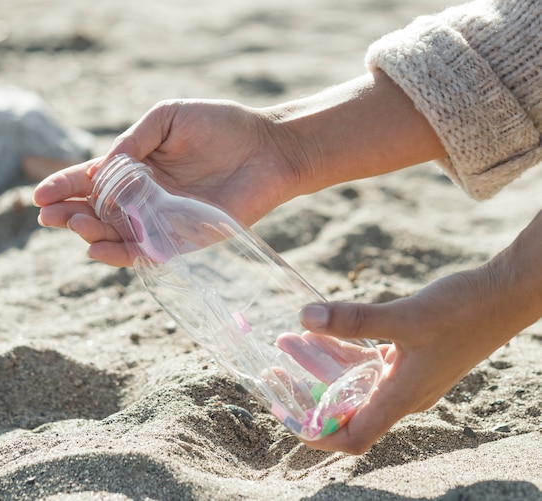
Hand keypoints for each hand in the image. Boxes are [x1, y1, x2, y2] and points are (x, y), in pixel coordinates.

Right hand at [33, 99, 306, 265]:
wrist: (267, 147)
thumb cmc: (220, 126)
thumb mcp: (167, 118)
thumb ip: (133, 141)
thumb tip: (101, 169)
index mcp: (138, 167)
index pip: (92, 180)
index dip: (64, 186)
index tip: (39, 194)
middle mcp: (145, 196)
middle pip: (98, 211)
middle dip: (70, 213)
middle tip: (49, 215)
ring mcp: (163, 220)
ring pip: (117, 234)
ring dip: (92, 233)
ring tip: (75, 225)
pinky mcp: (185, 239)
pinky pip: (148, 252)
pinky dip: (122, 254)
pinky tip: (99, 249)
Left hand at [298, 210, 541, 453]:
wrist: (503, 294)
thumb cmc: (463, 311)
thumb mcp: (405, 316)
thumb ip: (355, 320)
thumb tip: (306, 317)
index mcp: (402, 396)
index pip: (354, 437)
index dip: (318, 434)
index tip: (287, 417)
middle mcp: (402, 392)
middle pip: (346, 409)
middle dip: (308, 394)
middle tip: (275, 373)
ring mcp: (405, 373)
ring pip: (353, 380)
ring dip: (320, 366)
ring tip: (287, 342)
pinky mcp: (408, 354)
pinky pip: (366, 360)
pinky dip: (341, 350)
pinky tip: (318, 331)